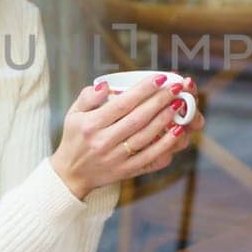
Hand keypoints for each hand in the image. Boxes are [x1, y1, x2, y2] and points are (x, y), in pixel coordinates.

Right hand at [49, 76, 199, 199]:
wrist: (72, 174)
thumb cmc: (75, 138)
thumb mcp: (73, 114)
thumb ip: (88, 96)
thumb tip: (106, 85)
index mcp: (91, 125)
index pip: (122, 104)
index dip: (143, 90)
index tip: (160, 78)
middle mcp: (104, 142)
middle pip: (138, 119)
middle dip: (159, 101)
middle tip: (175, 89)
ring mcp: (116, 159)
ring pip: (146, 137)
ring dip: (165, 120)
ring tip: (179, 105)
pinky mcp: (126, 171)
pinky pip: (150, 158)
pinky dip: (165, 145)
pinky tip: (177, 133)